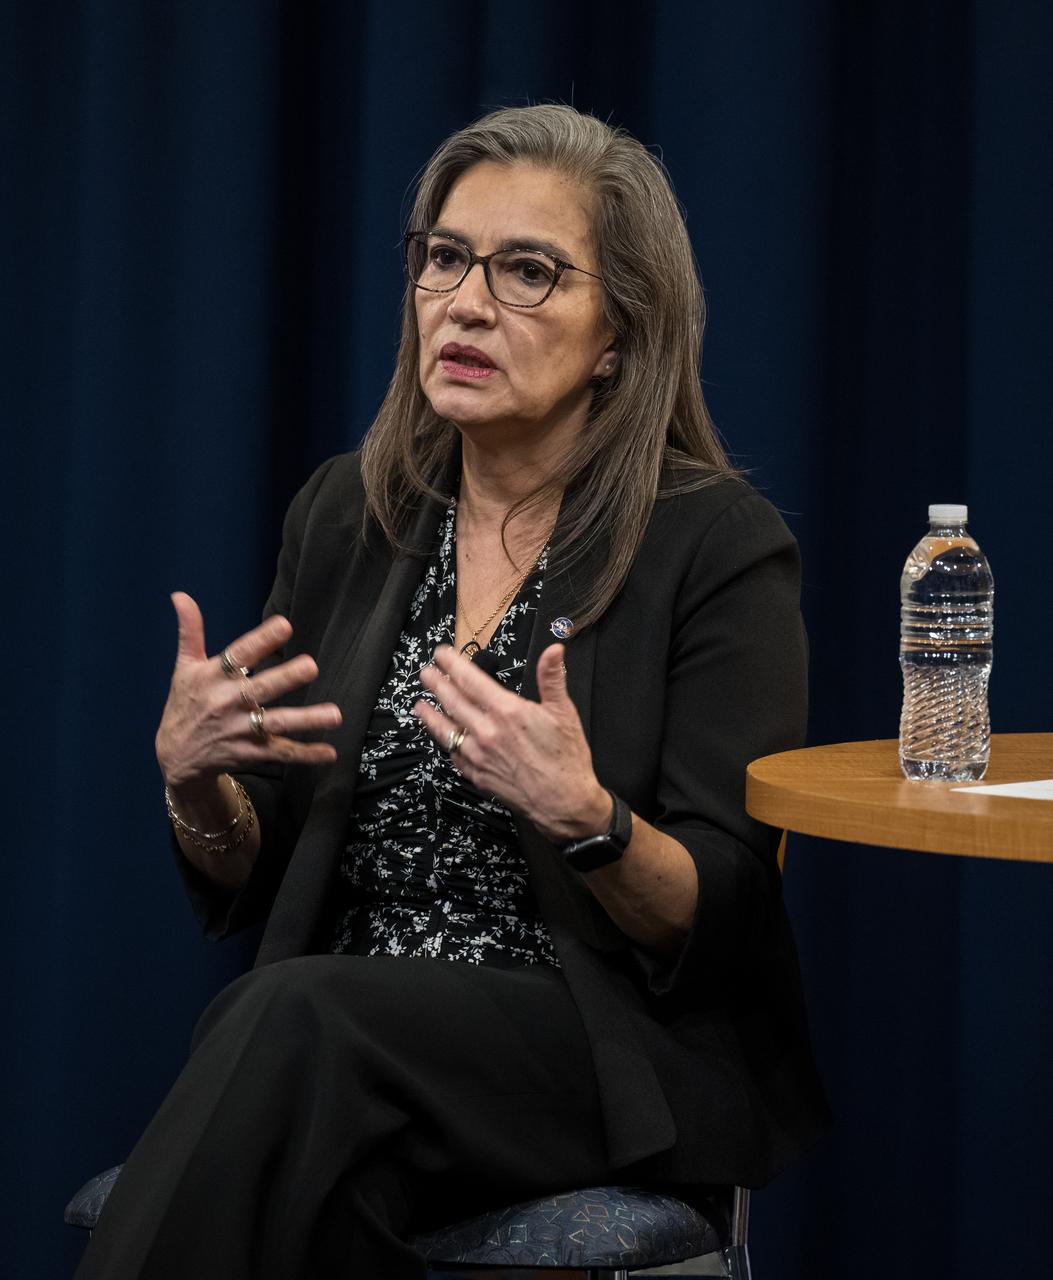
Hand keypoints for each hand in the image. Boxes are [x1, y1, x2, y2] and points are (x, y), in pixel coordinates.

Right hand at [155, 592, 341, 788]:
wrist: (175, 757)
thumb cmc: (185, 704)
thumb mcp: (185, 668)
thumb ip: (190, 631)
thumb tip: (181, 595)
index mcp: (212, 677)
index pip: (238, 655)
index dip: (261, 640)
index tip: (284, 625)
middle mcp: (227, 703)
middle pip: (261, 688)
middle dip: (286, 678)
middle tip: (311, 666)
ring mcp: (240, 729)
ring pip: (277, 723)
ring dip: (306, 719)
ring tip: (334, 714)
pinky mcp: (250, 752)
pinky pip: (281, 753)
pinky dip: (306, 754)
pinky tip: (329, 753)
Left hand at [414, 643, 609, 842]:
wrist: (564, 803)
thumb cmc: (566, 758)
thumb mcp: (564, 712)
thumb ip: (552, 678)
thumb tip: (553, 649)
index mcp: (507, 712)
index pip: (471, 681)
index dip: (453, 665)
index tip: (441, 654)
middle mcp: (487, 732)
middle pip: (453, 702)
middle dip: (436, 685)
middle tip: (425, 673)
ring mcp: (479, 756)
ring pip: (446, 731)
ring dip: (431, 716)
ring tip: (419, 705)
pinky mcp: (478, 776)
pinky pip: (455, 756)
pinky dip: (446, 744)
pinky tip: (443, 739)